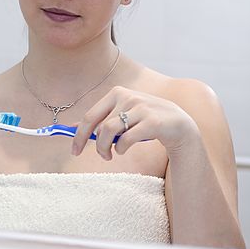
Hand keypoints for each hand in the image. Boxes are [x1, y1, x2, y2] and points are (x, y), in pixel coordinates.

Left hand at [71, 85, 197, 159]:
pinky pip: (126, 139)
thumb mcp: (123, 113)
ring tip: (111, 154)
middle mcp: (128, 97)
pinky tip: (122, 150)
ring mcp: (140, 108)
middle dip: (94, 145)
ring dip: (106, 148)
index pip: (90, 116)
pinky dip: (120, 148)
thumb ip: (101, 118)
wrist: (178, 124)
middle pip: (99, 126)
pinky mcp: (152, 121)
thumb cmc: (146, 120)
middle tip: (102, 156)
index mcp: (117, 93)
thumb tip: (72, 127)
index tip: (74, 151)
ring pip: (109, 132)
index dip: (78, 135)